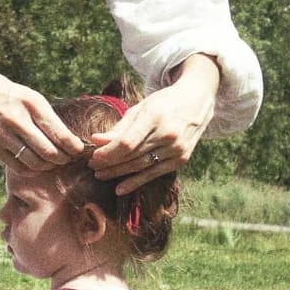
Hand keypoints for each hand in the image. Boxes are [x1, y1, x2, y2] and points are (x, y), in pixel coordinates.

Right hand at [0, 64, 84, 170]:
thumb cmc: (3, 92)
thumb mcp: (27, 95)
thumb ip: (45, 115)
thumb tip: (67, 138)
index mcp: (31, 102)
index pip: (59, 133)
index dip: (73, 146)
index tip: (79, 149)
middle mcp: (17, 119)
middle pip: (49, 152)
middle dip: (63, 159)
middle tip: (68, 158)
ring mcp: (3, 134)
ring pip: (35, 162)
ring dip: (48, 165)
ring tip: (52, 161)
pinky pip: (18, 166)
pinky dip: (31, 169)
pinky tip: (34, 163)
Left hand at [89, 55, 219, 193]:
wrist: (196, 101)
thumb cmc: (163, 103)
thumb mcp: (141, 108)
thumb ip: (119, 127)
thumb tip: (95, 140)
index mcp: (155, 116)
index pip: (127, 142)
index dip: (108, 153)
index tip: (93, 157)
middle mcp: (168, 134)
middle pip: (132, 156)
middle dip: (109, 163)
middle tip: (93, 167)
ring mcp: (177, 149)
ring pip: (141, 166)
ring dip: (118, 173)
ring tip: (101, 175)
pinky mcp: (181, 159)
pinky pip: (154, 174)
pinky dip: (136, 182)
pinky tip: (120, 189)